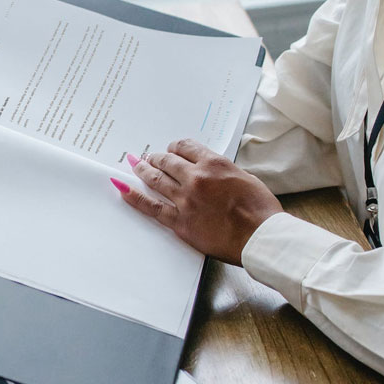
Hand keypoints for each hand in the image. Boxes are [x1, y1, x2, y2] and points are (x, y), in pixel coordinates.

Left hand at [112, 139, 282, 266]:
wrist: (260, 236)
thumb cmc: (260, 210)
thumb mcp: (245, 178)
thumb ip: (223, 172)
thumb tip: (211, 174)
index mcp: (213, 164)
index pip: (186, 147)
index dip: (176, 147)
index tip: (172, 150)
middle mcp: (195, 178)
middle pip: (167, 161)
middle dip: (157, 158)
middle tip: (149, 157)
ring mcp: (185, 200)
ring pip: (156, 179)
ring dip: (143, 170)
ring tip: (135, 165)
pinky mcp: (180, 222)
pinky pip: (151, 207)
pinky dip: (134, 197)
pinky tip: (123, 189)